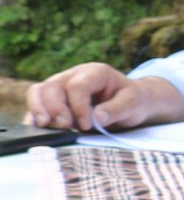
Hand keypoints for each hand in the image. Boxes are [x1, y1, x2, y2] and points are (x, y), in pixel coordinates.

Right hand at [25, 63, 152, 131]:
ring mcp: (61, 85)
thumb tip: (97, 118)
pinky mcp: (54, 99)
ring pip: (39, 91)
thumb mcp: (134, 103)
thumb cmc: (132, 100)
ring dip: (39, 109)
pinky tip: (34, 127)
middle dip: (55, 108)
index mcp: (95, 72)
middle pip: (53, 86)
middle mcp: (74, 75)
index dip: (78, 106)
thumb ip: (117, 109)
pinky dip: (34, 114)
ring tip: (45, 126)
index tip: (87, 124)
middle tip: (66, 126)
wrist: (130, 102)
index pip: (77, 86)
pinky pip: (37, 102)